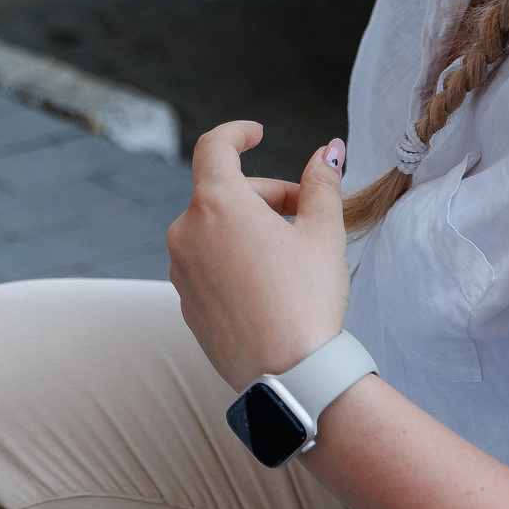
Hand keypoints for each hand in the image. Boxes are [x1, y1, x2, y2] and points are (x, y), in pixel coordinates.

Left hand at [167, 122, 350, 389]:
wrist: (289, 375)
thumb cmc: (308, 300)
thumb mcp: (324, 234)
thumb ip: (321, 184)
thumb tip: (329, 151)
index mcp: (215, 204)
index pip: (213, 147)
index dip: (236, 133)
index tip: (257, 134)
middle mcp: (185, 232)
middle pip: (222, 192)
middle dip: (265, 195)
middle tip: (305, 214)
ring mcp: (180, 268)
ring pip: (213, 230)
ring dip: (248, 228)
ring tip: (290, 252)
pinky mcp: (184, 301)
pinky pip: (207, 264)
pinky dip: (233, 259)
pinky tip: (269, 284)